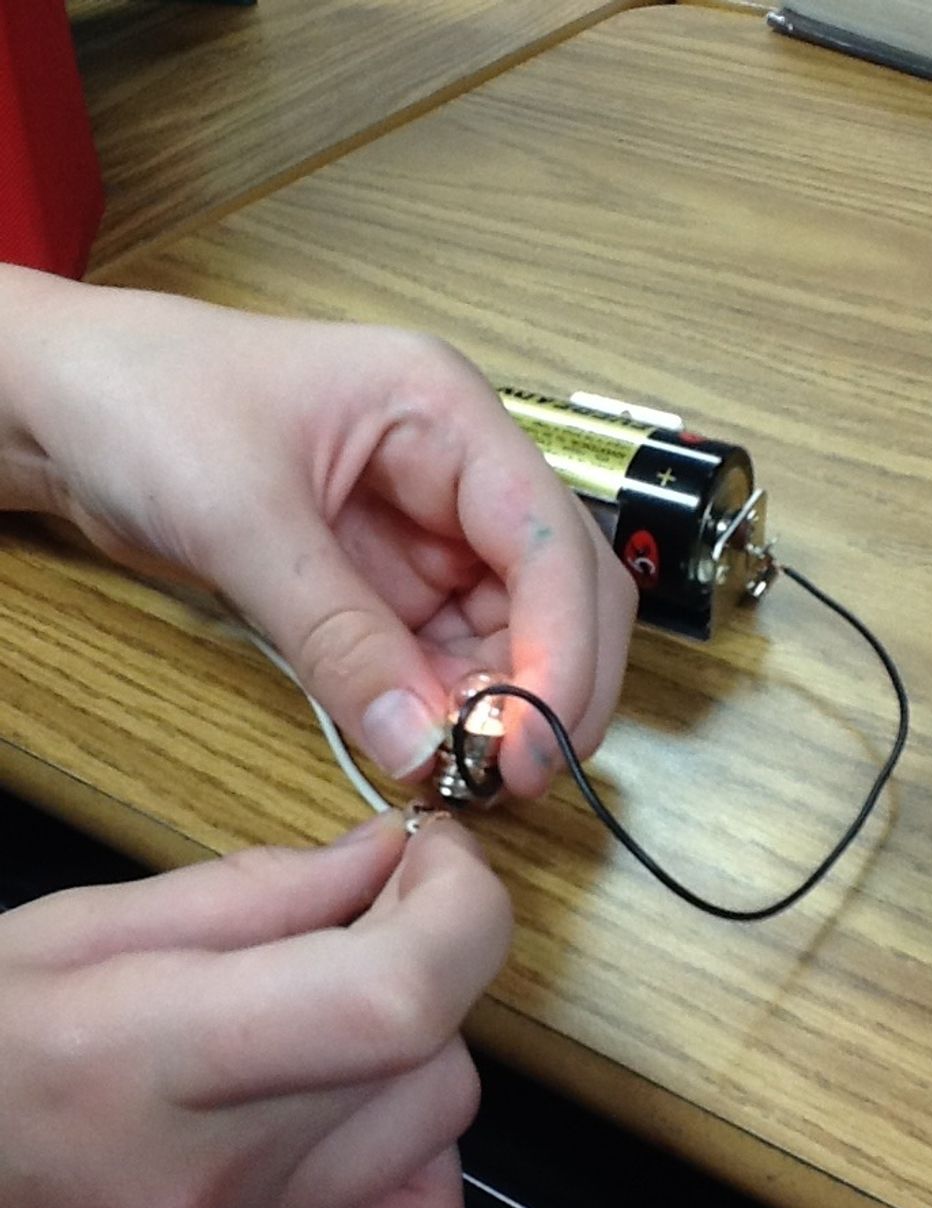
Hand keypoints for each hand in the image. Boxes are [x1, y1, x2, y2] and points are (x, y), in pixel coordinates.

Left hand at [0, 266, 636, 793]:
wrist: (62, 408)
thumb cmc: (145, 401)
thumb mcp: (243, 518)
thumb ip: (339, 636)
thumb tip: (423, 744)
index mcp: (443, 412)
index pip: (549, 537)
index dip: (564, 646)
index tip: (537, 743)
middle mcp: (453, 471)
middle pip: (558, 588)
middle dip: (550, 682)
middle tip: (511, 776)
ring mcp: (421, 531)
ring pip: (507, 633)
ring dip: (500, 707)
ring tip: (464, 774)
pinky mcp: (383, 582)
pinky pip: (440, 656)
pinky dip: (445, 707)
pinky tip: (425, 747)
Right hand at [0, 813, 510, 1207]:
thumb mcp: (77, 930)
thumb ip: (251, 890)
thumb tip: (381, 855)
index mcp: (154, 1060)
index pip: (395, 997)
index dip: (458, 906)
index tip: (435, 854)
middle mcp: (219, 1180)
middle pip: (434, 1052)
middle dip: (433, 950)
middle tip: (370, 904)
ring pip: (442, 1127)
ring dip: (422, 1038)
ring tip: (337, 998)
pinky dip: (417, 1149)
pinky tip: (350, 1101)